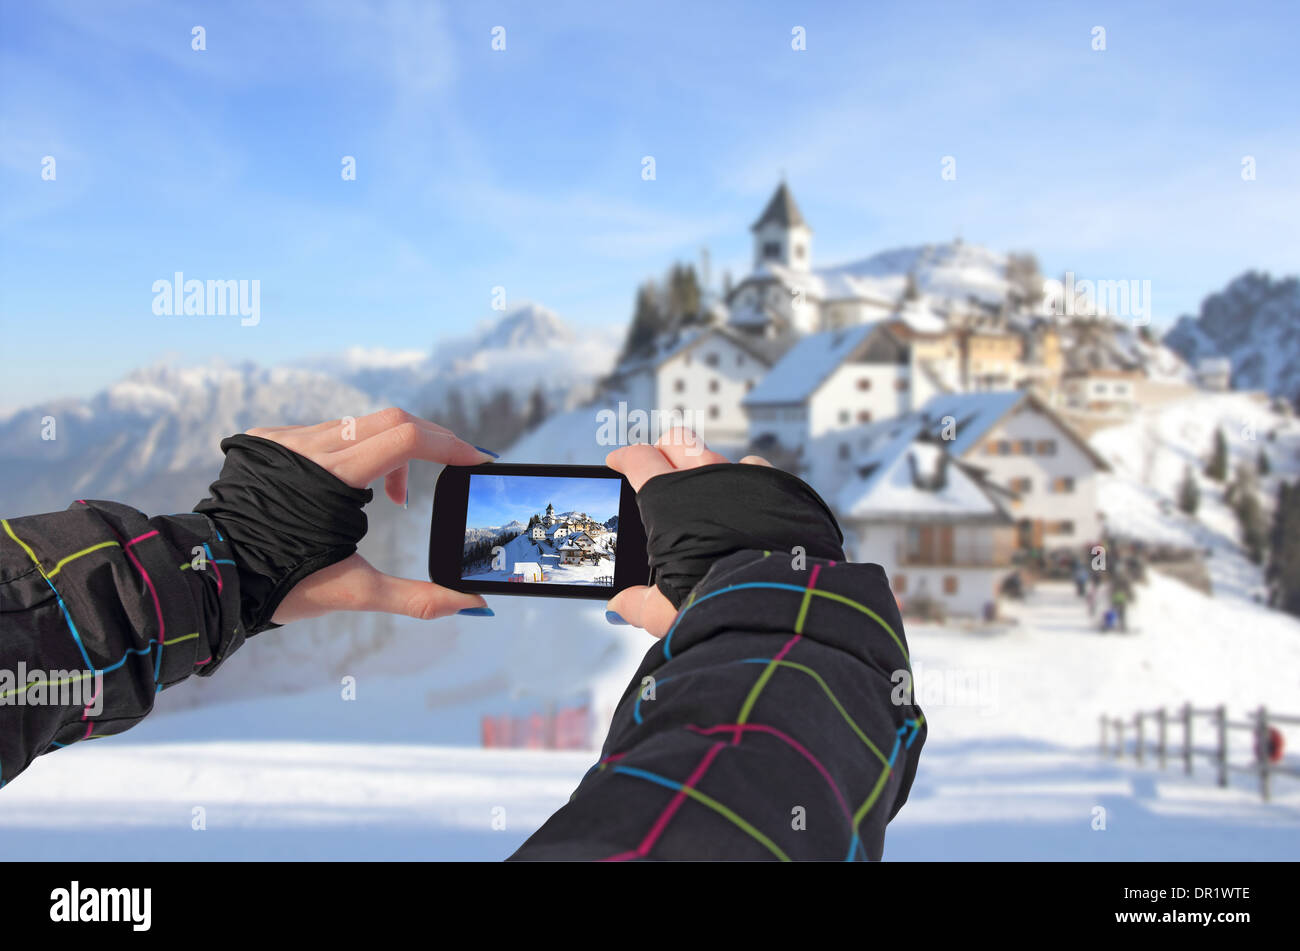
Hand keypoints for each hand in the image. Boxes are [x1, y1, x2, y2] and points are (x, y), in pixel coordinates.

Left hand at [241, 408, 494, 623]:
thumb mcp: (354, 592)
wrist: (207, 575)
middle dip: (430, 441)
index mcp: (330, 476)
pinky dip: (356, 452)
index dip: (449, 444)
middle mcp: (308, 446)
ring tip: (394, 497)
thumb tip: (472, 607)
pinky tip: (352, 488)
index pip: (405, 437)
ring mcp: (285, 439)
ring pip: (360, 425)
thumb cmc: (277, 585)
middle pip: (391, 420)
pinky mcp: (268, 440)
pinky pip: (328, 432)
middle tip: (452, 467)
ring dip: (391, 451)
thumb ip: (417, 597)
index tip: (477, 460)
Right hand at [604, 428, 771, 637]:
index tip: (617, 461)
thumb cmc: (715, 599)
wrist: (777, 593)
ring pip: (715, 454)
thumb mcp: (665, 610)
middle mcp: (703, 478)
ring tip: (702, 489)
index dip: (624, 458)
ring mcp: (740, 478)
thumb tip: (620, 606)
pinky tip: (745, 494)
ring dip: (704, 466)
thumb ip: (638, 604)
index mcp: (668, 499)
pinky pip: (755, 467)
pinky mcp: (773, 487)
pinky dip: (746, 476)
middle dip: (663, 446)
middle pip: (677, 440)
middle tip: (659, 462)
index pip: (639, 460)